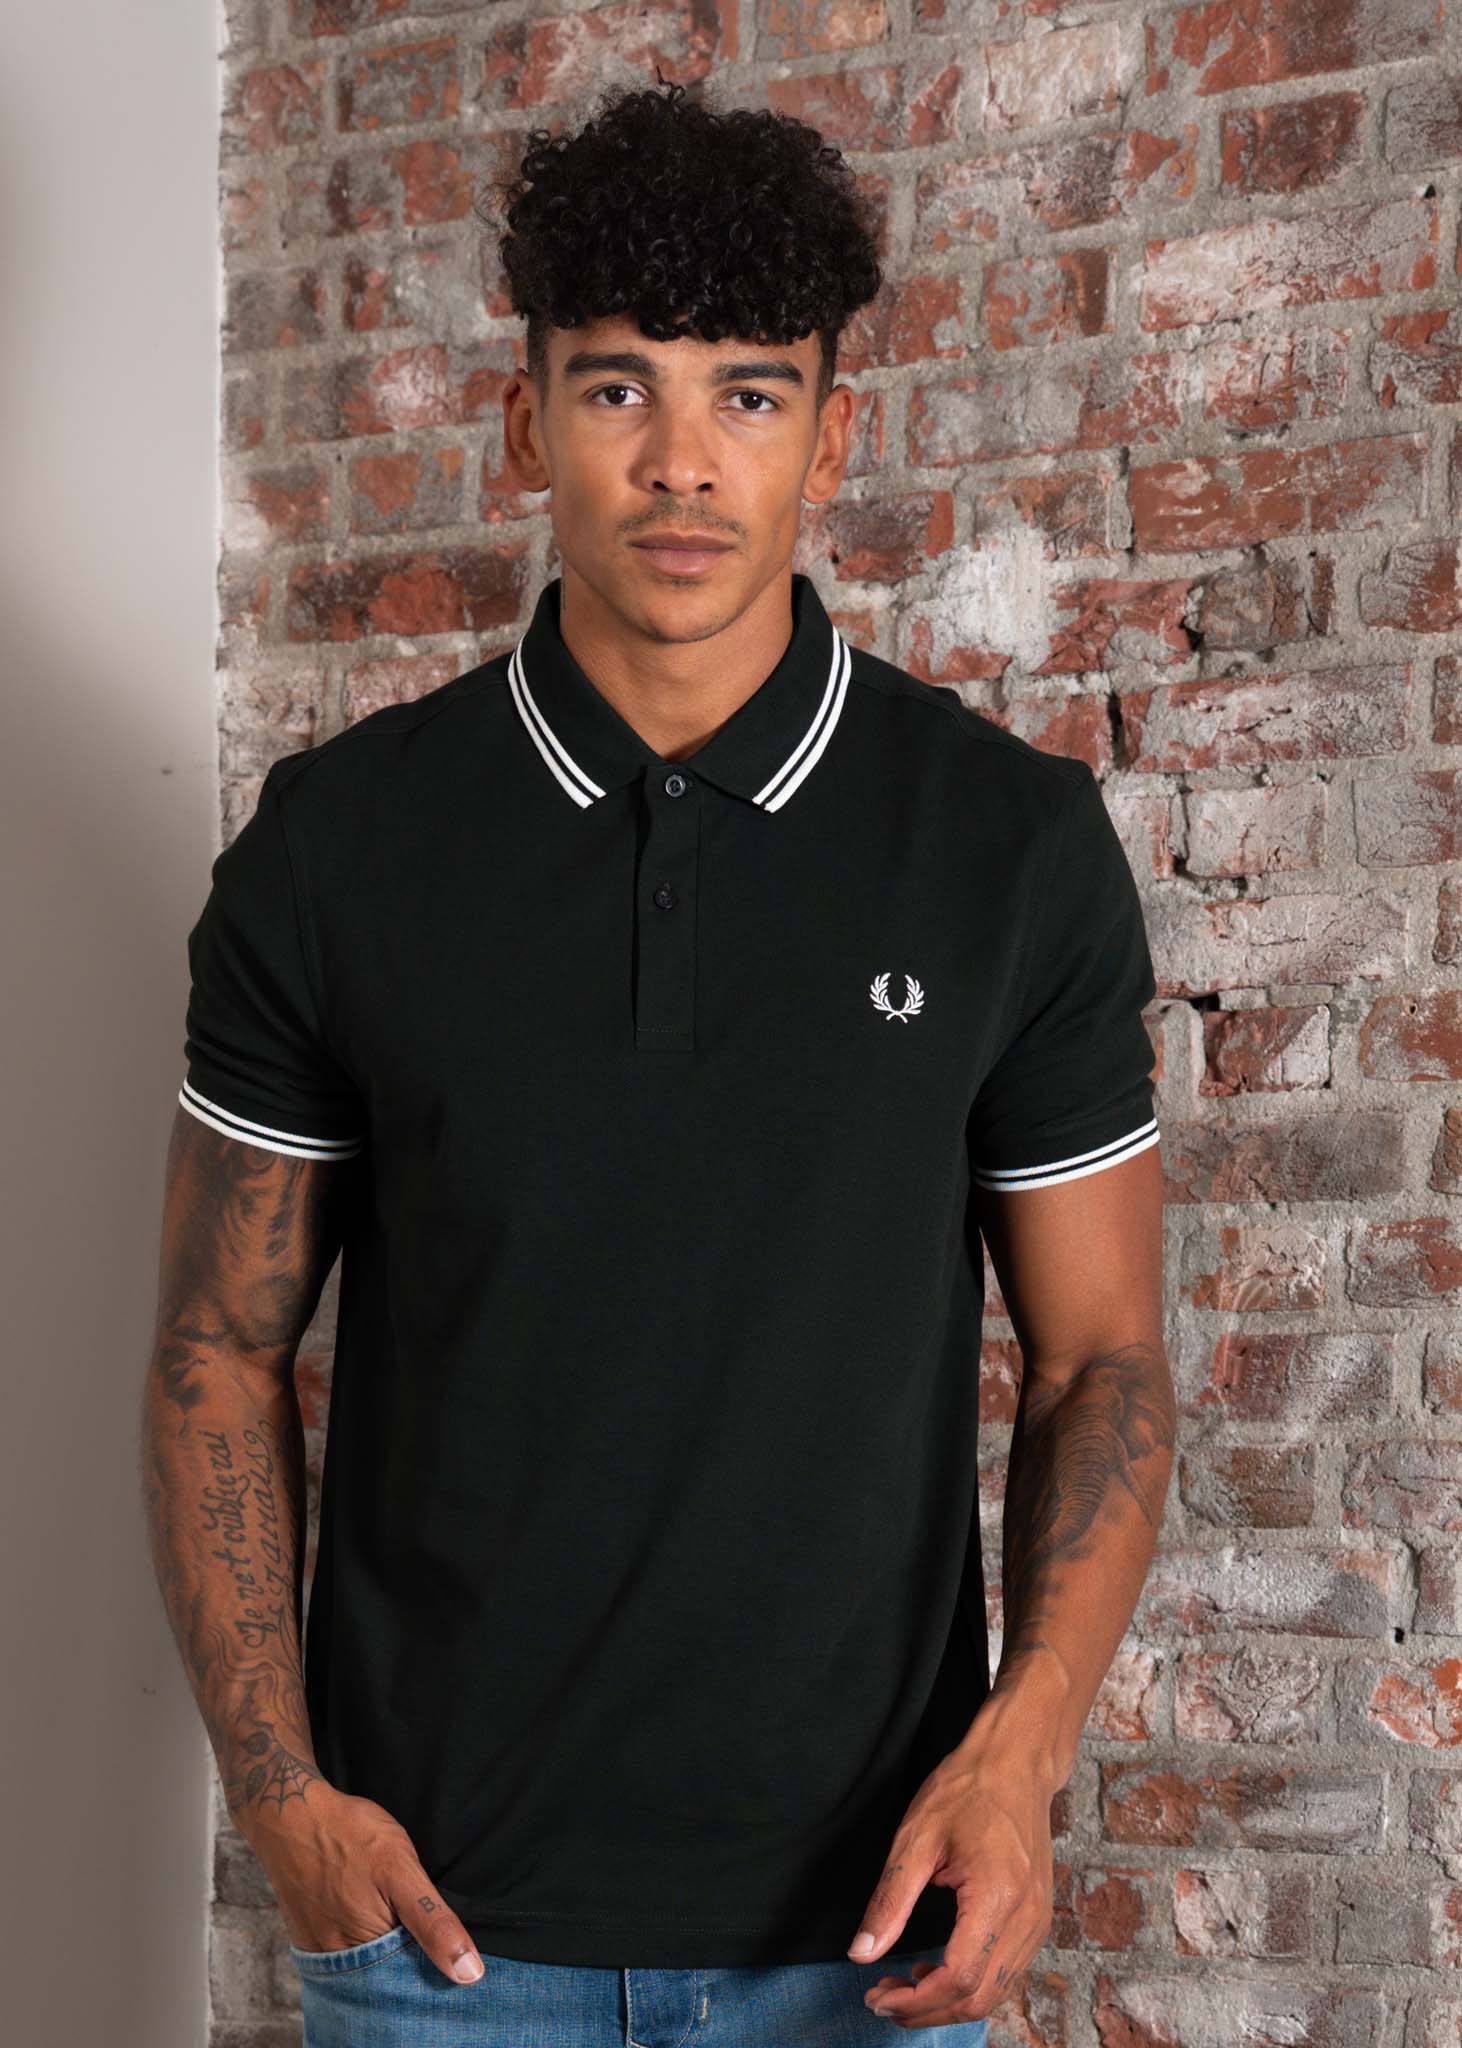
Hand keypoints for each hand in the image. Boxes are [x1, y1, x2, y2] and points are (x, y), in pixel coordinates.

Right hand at [244, 1783, 485, 1985]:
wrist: (289, 1812)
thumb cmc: (348, 1834)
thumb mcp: (401, 1869)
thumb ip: (433, 1922)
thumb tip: (469, 1973)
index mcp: (367, 1950)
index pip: (412, 1976)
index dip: (432, 1956)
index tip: (438, 1930)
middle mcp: (339, 1960)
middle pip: (385, 1971)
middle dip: (404, 1947)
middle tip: (403, 1900)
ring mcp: (319, 1949)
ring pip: (363, 1959)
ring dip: (379, 1939)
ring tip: (381, 1897)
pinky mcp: (305, 1935)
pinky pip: (339, 1946)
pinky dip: (356, 1931)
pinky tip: (361, 1901)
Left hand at [847, 1739, 1054, 2029]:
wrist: (1017, 1762)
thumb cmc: (967, 1789)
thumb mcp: (916, 1837)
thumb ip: (890, 1900)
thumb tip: (861, 1955)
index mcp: (997, 1896)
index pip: (959, 1978)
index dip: (916, 2000)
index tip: (877, 1996)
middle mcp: (1026, 1918)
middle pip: (978, 1998)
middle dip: (927, 2011)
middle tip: (882, 1998)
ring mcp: (1038, 1922)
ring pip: (994, 1993)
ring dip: (946, 2002)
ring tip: (903, 1984)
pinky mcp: (1037, 1920)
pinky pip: (1004, 1973)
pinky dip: (969, 1985)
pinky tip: (936, 1968)